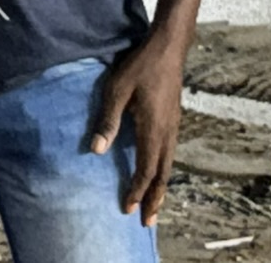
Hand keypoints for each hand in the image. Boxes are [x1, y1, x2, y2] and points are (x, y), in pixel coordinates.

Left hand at [88, 31, 188, 225]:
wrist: (168, 49)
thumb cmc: (138, 67)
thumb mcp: (115, 91)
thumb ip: (107, 120)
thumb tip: (96, 150)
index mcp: (154, 130)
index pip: (147, 170)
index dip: (137, 191)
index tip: (127, 209)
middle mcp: (168, 133)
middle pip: (162, 174)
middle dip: (155, 199)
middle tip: (147, 221)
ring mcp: (174, 127)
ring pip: (169, 165)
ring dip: (160, 186)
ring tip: (154, 204)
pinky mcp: (173, 120)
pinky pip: (170, 153)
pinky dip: (163, 170)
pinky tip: (157, 172)